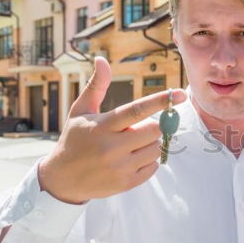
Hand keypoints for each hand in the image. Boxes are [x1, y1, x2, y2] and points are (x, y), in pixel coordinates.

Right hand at [37, 57, 186, 203]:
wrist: (62, 179)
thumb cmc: (74, 139)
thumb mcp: (80, 111)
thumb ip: (96, 86)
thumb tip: (102, 59)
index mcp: (102, 126)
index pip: (136, 110)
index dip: (160, 101)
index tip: (180, 94)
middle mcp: (111, 147)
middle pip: (153, 130)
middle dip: (152, 126)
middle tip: (136, 129)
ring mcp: (120, 167)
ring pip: (156, 148)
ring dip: (151, 143)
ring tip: (132, 144)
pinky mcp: (126, 183)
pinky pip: (154, 167)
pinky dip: (148, 160)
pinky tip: (131, 158)